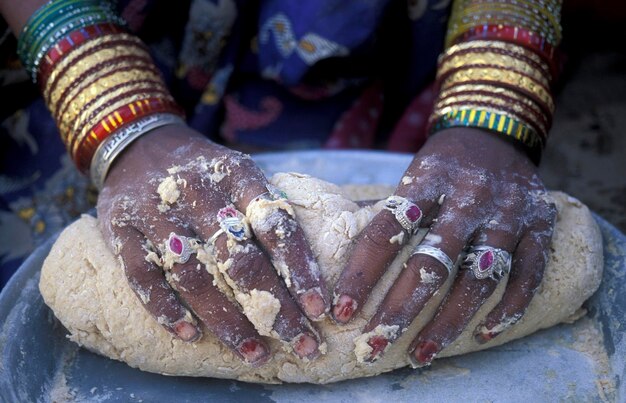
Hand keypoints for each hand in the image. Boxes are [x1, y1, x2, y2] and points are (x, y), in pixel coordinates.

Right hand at [96, 124, 328, 364]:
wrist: (138, 144)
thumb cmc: (204, 170)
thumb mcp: (240, 172)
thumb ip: (267, 210)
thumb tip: (308, 267)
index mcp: (236, 174)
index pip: (275, 225)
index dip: (298, 269)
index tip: (318, 308)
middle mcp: (197, 191)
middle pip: (239, 258)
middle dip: (273, 307)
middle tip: (300, 343)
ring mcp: (155, 211)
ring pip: (194, 273)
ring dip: (226, 319)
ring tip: (253, 352)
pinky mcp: (120, 229)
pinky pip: (143, 276)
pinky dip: (166, 309)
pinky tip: (191, 336)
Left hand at [332, 128, 555, 363]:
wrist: (497, 131)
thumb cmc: (443, 165)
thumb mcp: (413, 174)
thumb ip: (389, 213)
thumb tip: (342, 259)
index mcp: (427, 178)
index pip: (387, 229)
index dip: (362, 273)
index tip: (342, 311)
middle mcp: (470, 195)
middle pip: (432, 262)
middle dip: (400, 310)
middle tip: (374, 348)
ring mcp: (508, 212)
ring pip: (478, 278)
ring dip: (449, 322)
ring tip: (421, 354)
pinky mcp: (540, 225)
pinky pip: (528, 275)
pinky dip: (508, 308)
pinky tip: (484, 334)